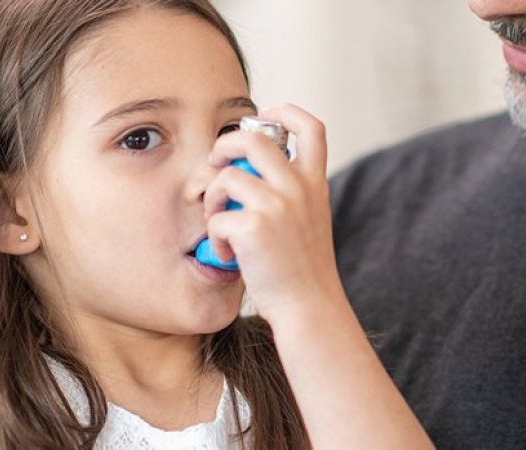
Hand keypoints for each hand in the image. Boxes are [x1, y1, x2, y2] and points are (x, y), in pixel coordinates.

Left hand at [204, 104, 342, 321]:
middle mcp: (298, 187)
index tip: (266, 115)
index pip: (311, 127)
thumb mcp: (309, 219)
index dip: (286, 111)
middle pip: (253, 139)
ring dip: (211, 197)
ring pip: (225, 177)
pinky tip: (225, 254)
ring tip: (217, 221)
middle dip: (224, 145)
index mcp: (314, 183)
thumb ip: (290, 192)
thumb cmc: (302, 268)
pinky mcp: (253, 228)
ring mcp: (277, 205)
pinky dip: (214, 236)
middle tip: (216, 163)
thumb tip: (248, 172)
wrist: (309, 306)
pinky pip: (216, 217)